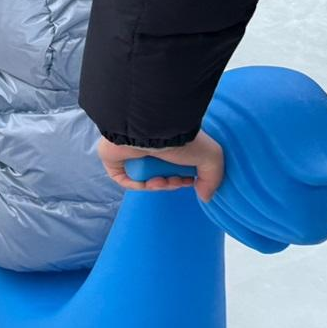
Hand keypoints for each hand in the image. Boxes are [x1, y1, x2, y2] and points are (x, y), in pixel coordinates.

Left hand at [96, 130, 225, 202]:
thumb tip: (206, 196)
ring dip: (157, 185)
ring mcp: (131, 153)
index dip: (182, 179)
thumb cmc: (182, 140)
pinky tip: (148, 182)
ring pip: (143, 179)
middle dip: (170, 184)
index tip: (190, 182)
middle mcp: (150, 147)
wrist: (152, 130)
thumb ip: (212, 178)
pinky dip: (138, 185)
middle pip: (160, 175)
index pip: (174, 166)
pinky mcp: (114, 160)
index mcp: (169, 143)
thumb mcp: (210, 157)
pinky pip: (125, 180)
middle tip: (175, 181)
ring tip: (160, 181)